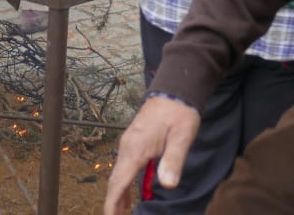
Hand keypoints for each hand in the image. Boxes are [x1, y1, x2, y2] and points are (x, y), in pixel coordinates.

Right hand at [103, 95, 201, 214]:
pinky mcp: (135, 141)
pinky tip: (130, 191)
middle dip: (113, 202)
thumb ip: (173, 161)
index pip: (119, 181)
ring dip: (119, 193)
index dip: (112, 202)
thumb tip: (168, 185)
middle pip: (116, 180)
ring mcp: (129, 143)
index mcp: (135, 148)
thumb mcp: (181, 137)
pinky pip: (125, 165)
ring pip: (120, 173)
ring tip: (121, 212)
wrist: (174, 91)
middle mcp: (127, 147)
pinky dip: (125, 182)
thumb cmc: (179, 113)